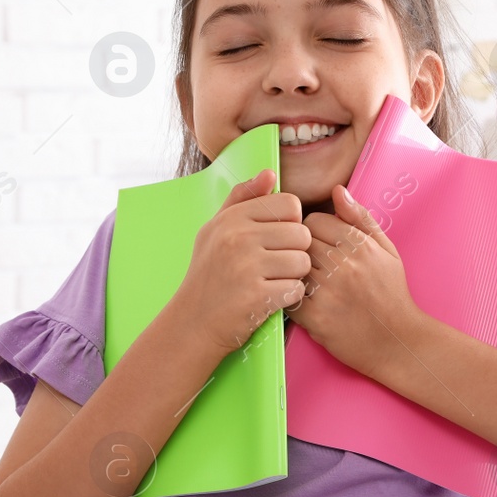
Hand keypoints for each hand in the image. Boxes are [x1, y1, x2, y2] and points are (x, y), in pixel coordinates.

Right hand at [171, 169, 311, 355]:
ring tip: (272, 281)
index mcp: (233, 219)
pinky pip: (297, 289)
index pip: (290, 204)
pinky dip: (289, 297)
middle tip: (275, 265)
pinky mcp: (258, 296)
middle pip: (302, 233)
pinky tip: (270, 298)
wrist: (192, 322)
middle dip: (295, 251)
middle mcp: (239, 238)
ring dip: (294, 275)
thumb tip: (270, 174)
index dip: (291, 222)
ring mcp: (248, 268)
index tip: (276, 239)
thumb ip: (242, 199)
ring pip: (303, 262)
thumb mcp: (215, 230)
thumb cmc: (208, 274)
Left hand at [285, 184, 422, 379]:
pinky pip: (288, 294)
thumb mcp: (387, 250)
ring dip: (295, 271)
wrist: (398, 341)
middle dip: (302, 250)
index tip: (320, 244)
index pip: (314, 221)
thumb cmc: (392, 294)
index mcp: (360, 245)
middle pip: (300, 241)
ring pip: (291, 265)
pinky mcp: (315, 317)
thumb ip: (361, 219)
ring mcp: (327, 291)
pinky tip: (304, 299)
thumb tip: (338, 190)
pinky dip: (290, 295)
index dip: (314, 231)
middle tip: (312, 263)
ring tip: (308, 281)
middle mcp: (343, 265)